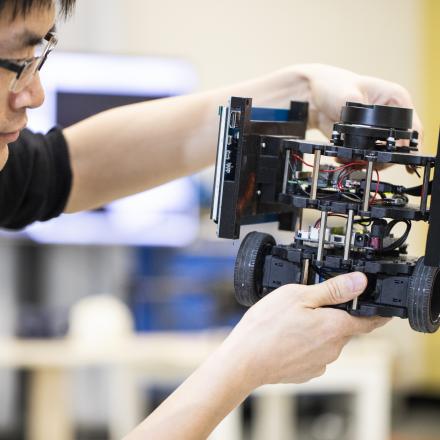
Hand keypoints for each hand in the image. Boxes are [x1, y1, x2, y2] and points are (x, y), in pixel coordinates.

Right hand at [225, 271, 388, 387]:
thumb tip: (360, 282)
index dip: (376, 312)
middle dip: (332, 315)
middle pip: (343, 327)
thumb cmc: (267, 326)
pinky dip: (305, 344)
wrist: (245, 360)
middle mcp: (333, 348)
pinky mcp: (307, 372)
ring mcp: (320, 363)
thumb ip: (332, 290)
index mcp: (335, 326)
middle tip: (307, 304)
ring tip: (290, 322)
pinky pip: (313, 353)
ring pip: (327, 340)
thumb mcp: (298, 295)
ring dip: (317, 330)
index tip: (379, 307)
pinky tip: (286, 338)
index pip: (370, 321)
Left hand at [301, 64, 422, 149]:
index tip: (397, 156)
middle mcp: (390, 117)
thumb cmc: (333, 85)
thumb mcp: (348, 96)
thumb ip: (360, 116)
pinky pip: (365, 156)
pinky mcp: (363, 140)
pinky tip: (345, 158)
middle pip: (399, 145)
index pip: (412, 126)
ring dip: (368, 159)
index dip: (407, 145)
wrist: (313, 97)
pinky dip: (356, 160)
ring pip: (382, 154)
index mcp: (396, 100)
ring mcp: (377, 130)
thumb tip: (365, 134)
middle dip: (384, 156)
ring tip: (351, 158)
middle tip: (367, 159)